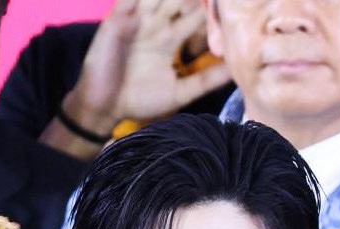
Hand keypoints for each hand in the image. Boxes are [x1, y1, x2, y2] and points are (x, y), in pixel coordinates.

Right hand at [69, 0, 230, 130]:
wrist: (104, 108)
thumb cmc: (138, 100)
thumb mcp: (178, 93)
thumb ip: (205, 80)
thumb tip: (235, 70)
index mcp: (172, 38)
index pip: (197, 15)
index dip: (213, 8)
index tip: (234, 3)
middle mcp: (157, 23)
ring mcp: (138, 18)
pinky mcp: (118, 17)